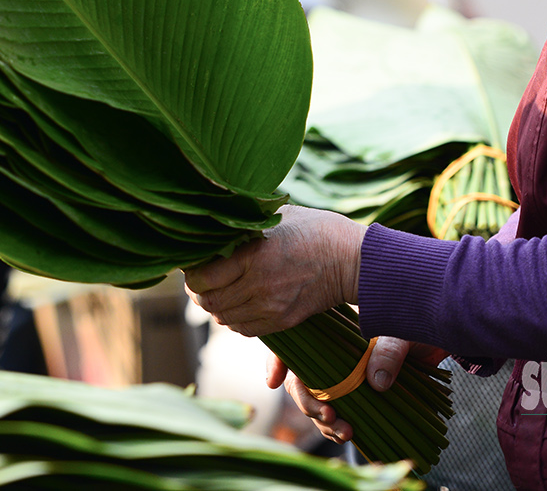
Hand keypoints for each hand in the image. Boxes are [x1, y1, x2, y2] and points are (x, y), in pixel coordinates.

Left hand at [184, 205, 363, 336]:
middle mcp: (258, 285)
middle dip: (199, 291)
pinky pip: (243, 329)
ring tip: (221, 289)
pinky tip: (239, 301)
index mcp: (253, 255)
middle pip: (209, 301)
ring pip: (223, 318)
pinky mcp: (281, 321)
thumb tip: (215, 228)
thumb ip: (245, 227)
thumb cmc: (315, 230)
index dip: (192, 273)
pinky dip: (234, 318)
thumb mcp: (277, 217)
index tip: (195, 263)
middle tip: (202, 279)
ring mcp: (270, 307)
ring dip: (216, 305)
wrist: (353, 261)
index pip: (202, 277)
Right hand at [268, 339, 446, 445]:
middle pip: (302, 382)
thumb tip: (378, 380)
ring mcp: (343, 377)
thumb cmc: (414, 323)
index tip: (274, 381)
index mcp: (331, 331)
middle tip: (329, 415)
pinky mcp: (359, 395)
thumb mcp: (402, 330)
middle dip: (310, 404)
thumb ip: (389, 349)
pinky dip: (338, 428)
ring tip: (345, 432)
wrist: (438, 335)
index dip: (277, 361)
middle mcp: (331, 355)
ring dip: (325, 422)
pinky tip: (349, 435)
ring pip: (319, 403)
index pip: (293, 344)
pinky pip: (339, 414)